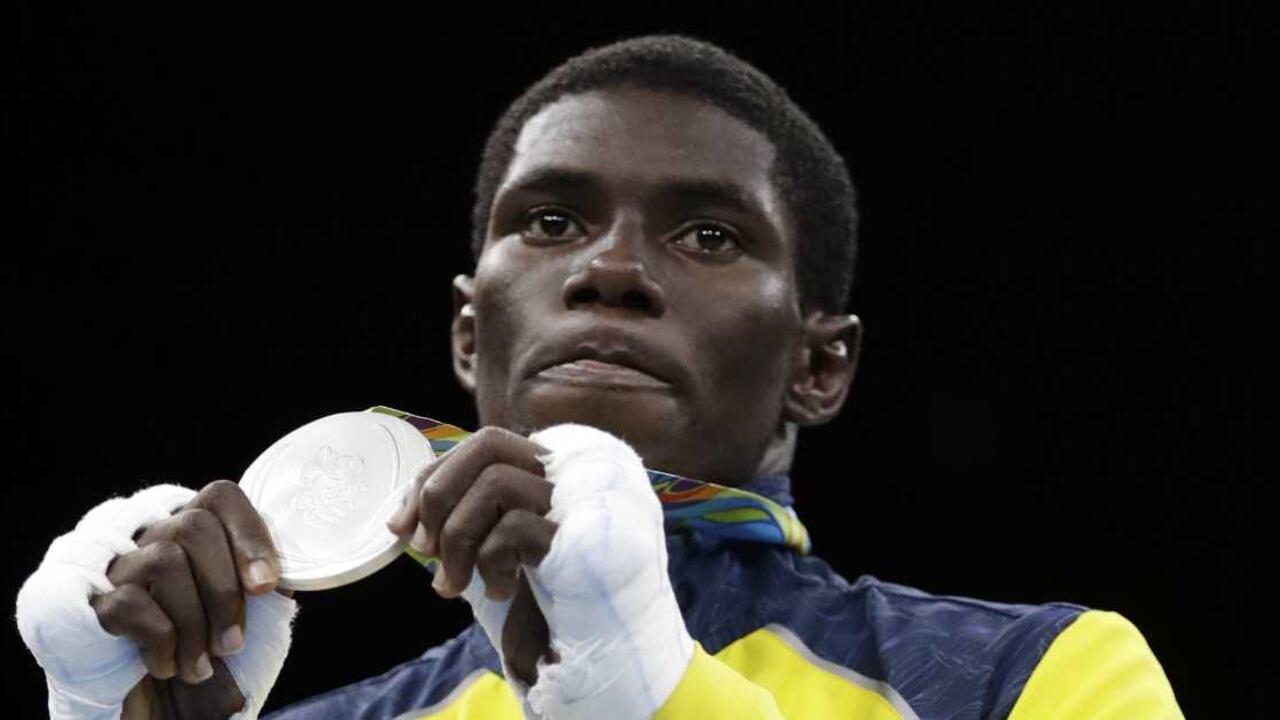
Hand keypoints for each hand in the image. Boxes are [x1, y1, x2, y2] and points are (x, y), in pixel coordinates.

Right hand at [91, 479, 281, 717]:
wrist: (173, 713)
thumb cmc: (217, 660)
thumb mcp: (260, 619)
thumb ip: (269, 580)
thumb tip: (290, 560)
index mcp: (198, 536)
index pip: (220, 496)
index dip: (248, 534)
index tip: (266, 586)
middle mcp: (153, 540)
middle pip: (193, 525)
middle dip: (223, 591)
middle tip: (233, 643)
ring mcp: (118, 570)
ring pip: (164, 559)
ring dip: (193, 621)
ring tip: (200, 663)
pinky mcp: (91, 605)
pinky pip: (130, 601)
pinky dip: (160, 640)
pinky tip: (165, 665)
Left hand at [386, 427, 558, 683]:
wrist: (583, 633)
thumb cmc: (533, 592)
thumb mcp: (482, 553)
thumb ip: (449, 527)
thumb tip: (398, 523)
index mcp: (537, 473)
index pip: (479, 446)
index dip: (431, 478)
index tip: (401, 528)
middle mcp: (558, 476)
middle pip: (489, 443)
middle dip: (438, 493)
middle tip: (423, 549)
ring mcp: (569, 503)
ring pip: (495, 483)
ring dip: (456, 540)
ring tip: (452, 584)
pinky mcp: (574, 536)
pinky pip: (512, 530)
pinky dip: (489, 565)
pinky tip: (499, 591)